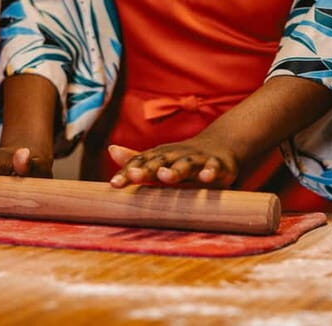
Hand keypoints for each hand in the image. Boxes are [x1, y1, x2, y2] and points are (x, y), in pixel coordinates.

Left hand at [107, 138, 237, 188]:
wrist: (220, 146)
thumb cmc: (182, 158)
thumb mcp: (160, 159)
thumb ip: (136, 159)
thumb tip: (111, 150)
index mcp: (160, 156)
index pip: (141, 163)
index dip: (127, 172)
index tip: (114, 184)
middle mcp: (176, 155)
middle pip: (160, 161)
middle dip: (147, 169)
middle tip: (134, 175)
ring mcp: (197, 159)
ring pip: (186, 164)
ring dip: (176, 170)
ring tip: (165, 176)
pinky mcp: (218, 165)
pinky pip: (214, 168)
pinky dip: (210, 172)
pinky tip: (206, 178)